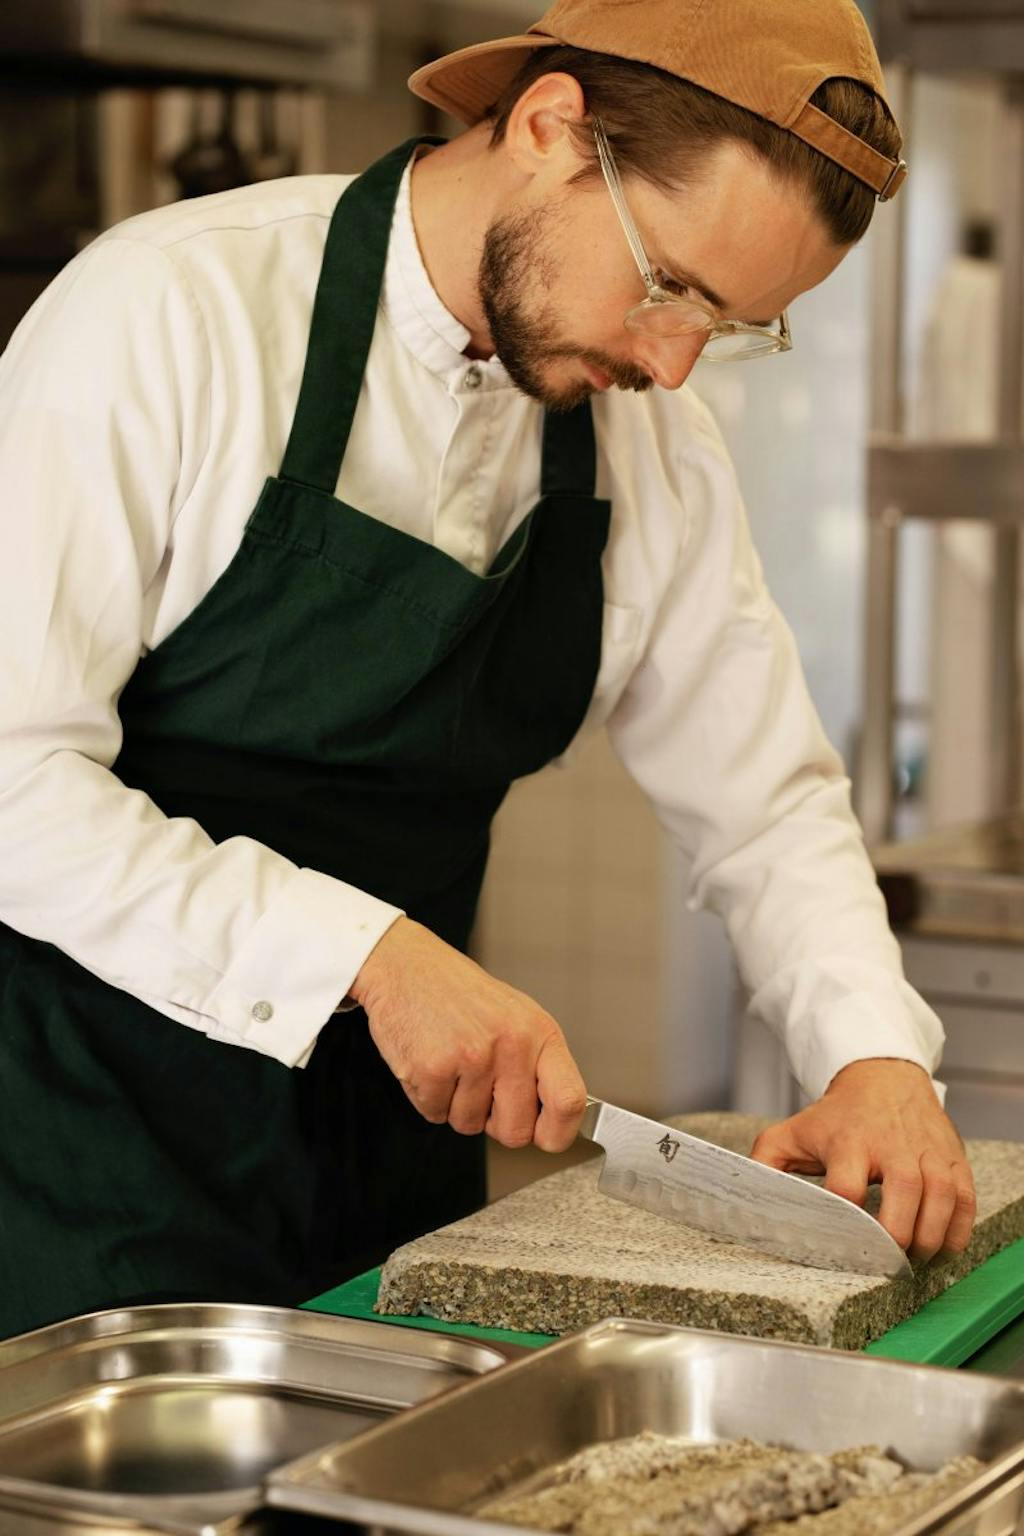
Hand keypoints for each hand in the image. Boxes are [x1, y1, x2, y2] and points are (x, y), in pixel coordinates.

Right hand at [349, 917, 586, 1151]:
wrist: (407, 966)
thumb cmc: (462, 996)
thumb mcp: (516, 1018)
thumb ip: (537, 1067)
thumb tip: (552, 1122)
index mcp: (540, 1033)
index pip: (570, 1101)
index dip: (558, 1134)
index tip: (544, 1136)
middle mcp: (512, 1044)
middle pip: (516, 1132)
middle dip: (495, 1124)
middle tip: (481, 1090)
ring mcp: (472, 1056)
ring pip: (470, 1126)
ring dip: (456, 1105)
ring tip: (451, 1062)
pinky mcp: (433, 1068)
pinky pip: (435, 1114)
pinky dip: (428, 1097)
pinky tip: (429, 1060)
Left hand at [748, 1059, 976, 1263]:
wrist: (884, 1077)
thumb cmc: (836, 1116)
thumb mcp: (793, 1132)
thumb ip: (766, 1164)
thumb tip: (749, 1200)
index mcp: (848, 1143)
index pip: (847, 1186)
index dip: (846, 1221)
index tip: (842, 1245)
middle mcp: (892, 1147)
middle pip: (903, 1198)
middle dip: (896, 1239)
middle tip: (885, 1264)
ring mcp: (926, 1152)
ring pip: (940, 1200)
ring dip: (929, 1239)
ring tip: (913, 1261)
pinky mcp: (952, 1158)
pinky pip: (966, 1200)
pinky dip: (958, 1230)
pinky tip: (943, 1247)